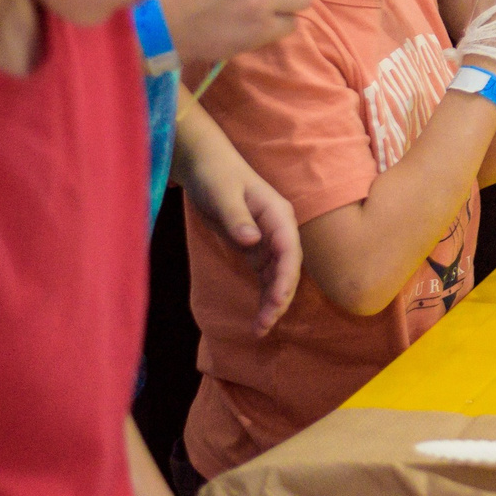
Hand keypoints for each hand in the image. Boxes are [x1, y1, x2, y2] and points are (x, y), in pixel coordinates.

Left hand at [199, 164, 303, 336]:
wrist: (206, 164)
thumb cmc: (216, 174)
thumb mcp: (222, 194)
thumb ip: (237, 217)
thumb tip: (251, 241)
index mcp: (278, 214)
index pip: (289, 251)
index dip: (285, 278)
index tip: (276, 301)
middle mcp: (279, 229)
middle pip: (287, 269)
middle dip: (279, 298)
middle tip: (263, 326)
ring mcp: (269, 239)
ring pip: (278, 276)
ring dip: (272, 303)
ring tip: (259, 330)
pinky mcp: (255, 247)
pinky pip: (265, 275)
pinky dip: (263, 295)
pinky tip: (258, 316)